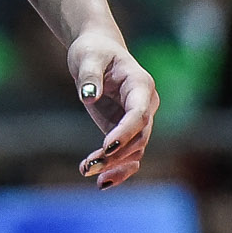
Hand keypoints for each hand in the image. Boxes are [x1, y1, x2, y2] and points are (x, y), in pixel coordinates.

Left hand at [69, 30, 158, 187]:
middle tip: (89, 165)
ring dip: (113, 165)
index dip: (125, 132)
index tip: (105, 146)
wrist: (97, 51)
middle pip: (138, 137)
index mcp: (140, 85)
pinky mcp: (125, 131)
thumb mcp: (87, 56)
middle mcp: (145, 105)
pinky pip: (127, 155)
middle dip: (115, 155)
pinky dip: (117, 169)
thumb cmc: (93, 50)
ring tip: (86, 171)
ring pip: (134, 151)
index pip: (138, 114)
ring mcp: (138, 120)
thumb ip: (89, 75)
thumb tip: (88, 95)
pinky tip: (101, 183)